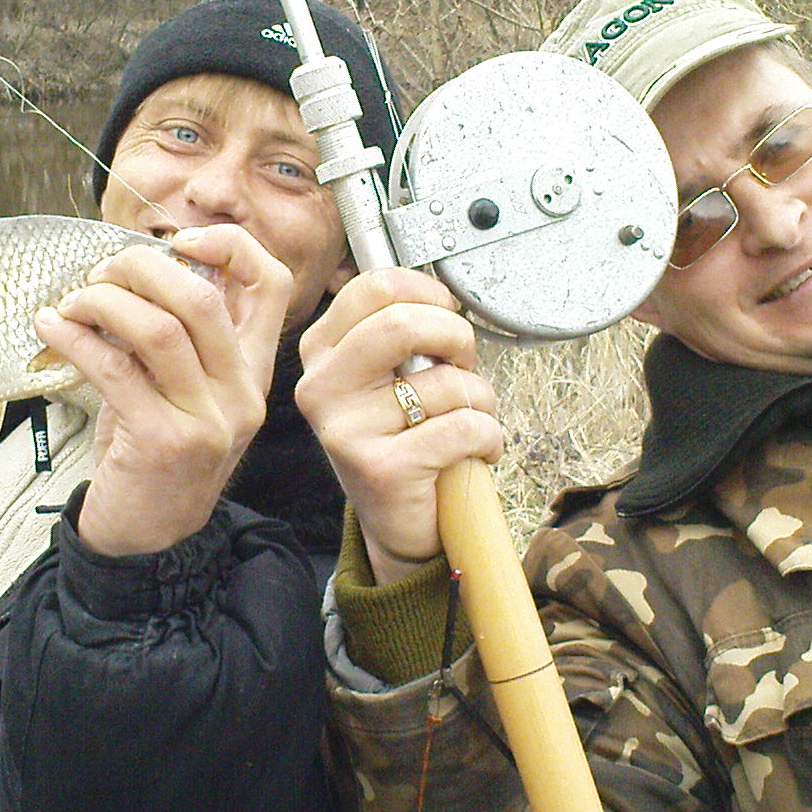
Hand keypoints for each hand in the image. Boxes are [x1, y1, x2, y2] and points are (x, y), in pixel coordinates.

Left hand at [33, 225, 292, 555]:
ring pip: (160, 329)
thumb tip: (133, 269)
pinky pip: (115, 370)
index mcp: (253, 372)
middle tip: (100, 273)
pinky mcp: (162, 441)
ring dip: (104, 302)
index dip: (232, 246)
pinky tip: (51, 329)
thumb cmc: (155, 456)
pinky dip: (75, 339)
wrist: (148, 542)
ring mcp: (207, 420)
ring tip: (72, 302)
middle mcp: (241, 394)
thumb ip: (177, 337)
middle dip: (141, 269)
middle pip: (204, 297)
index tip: (181, 240)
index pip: (273, 285)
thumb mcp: (183, 393)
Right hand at [295, 269, 501, 583]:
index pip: (375, 288)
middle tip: (461, 363)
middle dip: (455, 338)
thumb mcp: (387, 376)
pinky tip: (476, 452)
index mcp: (322, 353)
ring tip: (466, 422)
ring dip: (480, 400)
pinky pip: (463, 428)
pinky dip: (489, 437)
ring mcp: (346, 430)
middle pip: (402, 324)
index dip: (428, 294)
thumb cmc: (404, 439)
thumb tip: (439, 298)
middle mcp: (322, 388)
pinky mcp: (380, 469)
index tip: (445, 314)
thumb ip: (399, 330)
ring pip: (446, 383)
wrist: (399, 523)